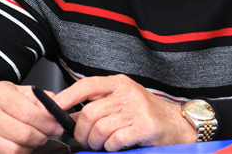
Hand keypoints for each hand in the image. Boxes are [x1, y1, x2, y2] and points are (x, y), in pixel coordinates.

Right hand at [0, 81, 63, 153]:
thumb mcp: (16, 92)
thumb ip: (39, 99)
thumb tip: (58, 109)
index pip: (30, 114)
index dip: (48, 123)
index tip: (57, 127)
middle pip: (24, 135)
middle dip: (41, 137)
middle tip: (45, 135)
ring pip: (14, 150)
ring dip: (28, 148)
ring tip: (30, 141)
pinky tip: (15, 146)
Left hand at [54, 74, 195, 150]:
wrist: (176, 125)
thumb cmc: (146, 114)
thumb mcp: (122, 101)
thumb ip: (99, 105)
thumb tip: (69, 117)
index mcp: (119, 83)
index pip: (87, 85)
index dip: (68, 96)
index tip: (55, 107)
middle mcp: (127, 93)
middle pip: (89, 113)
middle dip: (82, 132)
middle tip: (86, 140)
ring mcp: (136, 109)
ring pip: (99, 128)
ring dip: (95, 143)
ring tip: (101, 145)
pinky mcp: (144, 126)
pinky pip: (114, 140)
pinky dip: (110, 148)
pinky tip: (116, 146)